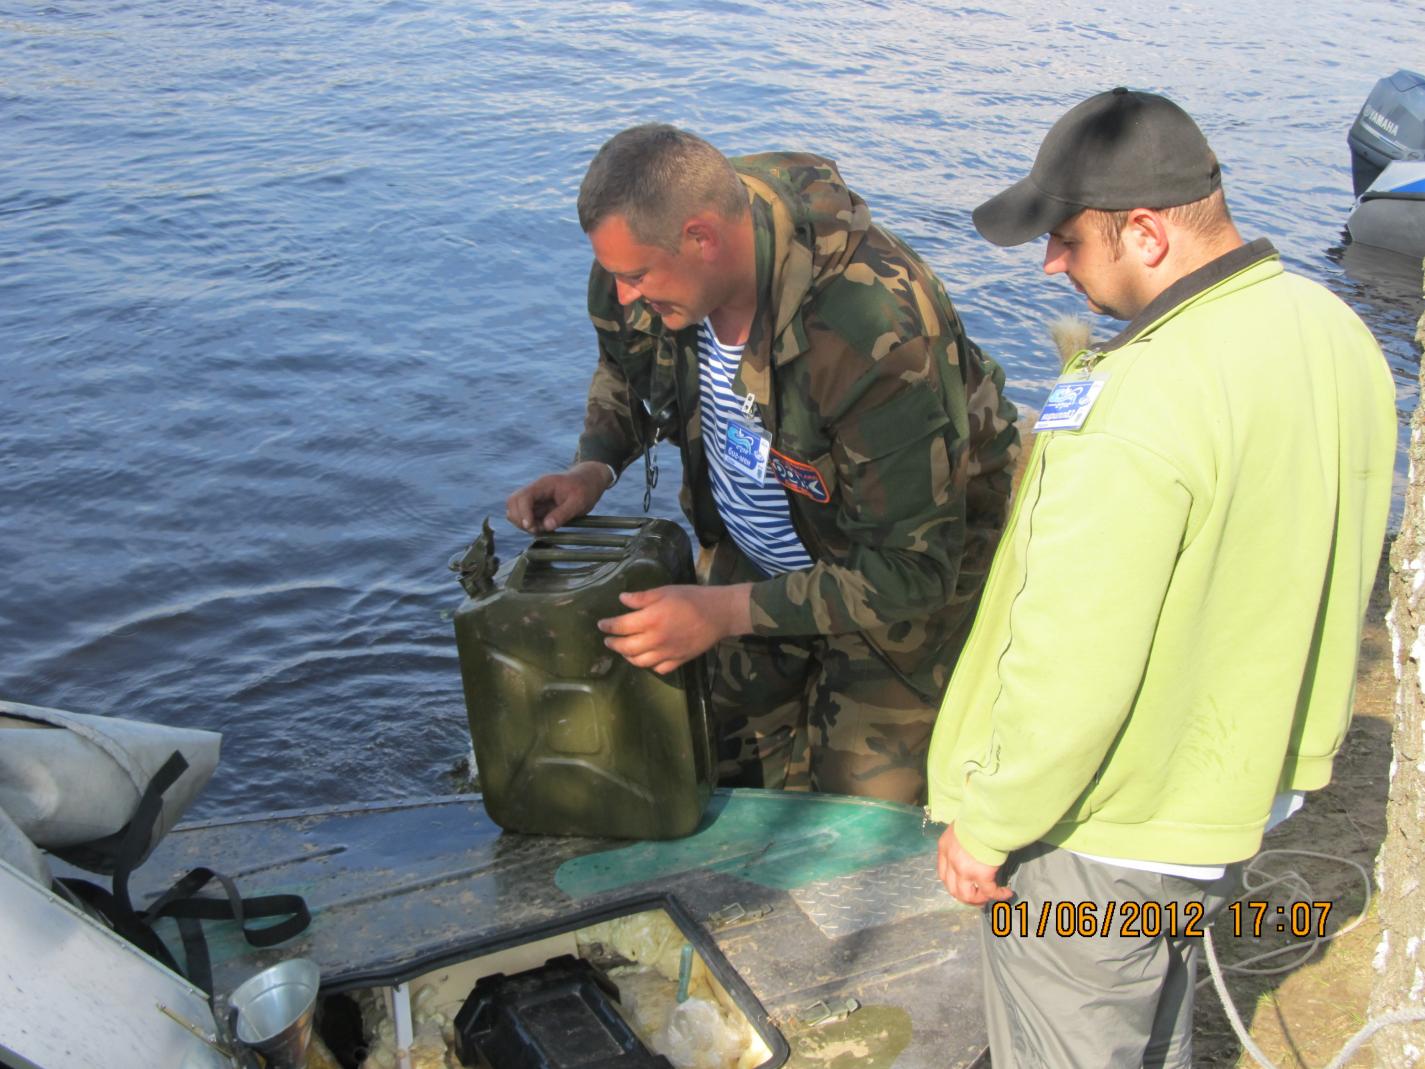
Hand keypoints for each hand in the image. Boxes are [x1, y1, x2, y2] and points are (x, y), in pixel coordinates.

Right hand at [506, 462, 611, 533]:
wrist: (589, 481)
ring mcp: (535, 499)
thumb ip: (563, 514)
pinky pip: (525, 517)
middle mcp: (535, 491)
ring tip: (541, 529)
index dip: (523, 513)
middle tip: (536, 529)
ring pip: (515, 510)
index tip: (531, 526)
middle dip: (519, 519)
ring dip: (523, 523)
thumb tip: (546, 526)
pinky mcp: (538, 507)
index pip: (523, 496)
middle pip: (513, 502)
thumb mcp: (579, 502)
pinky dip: (530, 525)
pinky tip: (543, 528)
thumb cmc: (585, 489)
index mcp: (544, 485)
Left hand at [598, 583, 752, 674]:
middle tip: (608, 641)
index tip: (602, 625)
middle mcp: (655, 639)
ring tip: (625, 651)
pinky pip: (659, 669)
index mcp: (650, 620)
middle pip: (627, 648)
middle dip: (614, 645)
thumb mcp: (665, 591)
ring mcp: (667, 653)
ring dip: (628, 657)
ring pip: (640, 662)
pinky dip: (649, 665)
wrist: (719, 613)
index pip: (621, 626)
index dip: (608, 626)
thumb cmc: (691, 598)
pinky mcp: (679, 660)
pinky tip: (648, 658)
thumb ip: (642, 598)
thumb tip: (622, 599)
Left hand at [937, 823, 1012, 906]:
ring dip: (978, 899)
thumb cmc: (977, 818)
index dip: (953, 884)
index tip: (964, 886)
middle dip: (965, 897)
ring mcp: (964, 870)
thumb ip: (962, 841)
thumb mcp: (961, 828)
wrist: (987, 817)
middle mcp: (951, 862)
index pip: (943, 874)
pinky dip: (998, 895)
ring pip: (966, 895)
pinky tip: (1006, 893)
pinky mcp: (981, 875)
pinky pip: (989, 892)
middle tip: (978, 897)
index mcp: (944, 848)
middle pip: (952, 889)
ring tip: (989, 897)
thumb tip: (972, 850)